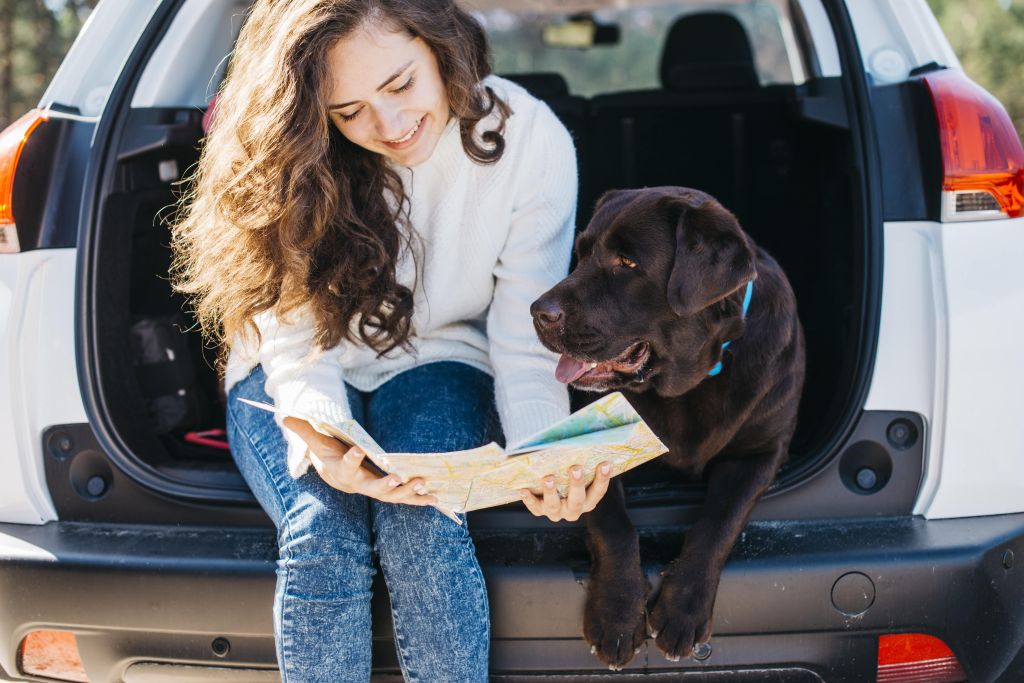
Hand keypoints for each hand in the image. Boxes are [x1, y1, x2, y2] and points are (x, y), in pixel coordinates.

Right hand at [283, 417, 436, 505]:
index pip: (346, 466)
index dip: (351, 459)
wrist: (336, 476)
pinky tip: (436, 498)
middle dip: (386, 485)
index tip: (357, 450)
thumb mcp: (316, 441)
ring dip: (408, 492)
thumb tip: (285, 416)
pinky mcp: (388, 491)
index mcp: (343, 472)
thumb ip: (304, 430)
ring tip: (423, 483)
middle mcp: (360, 484)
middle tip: (398, 477)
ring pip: (392, 496)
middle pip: (373, 489)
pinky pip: (404, 498)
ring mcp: (376, 490)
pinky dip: (420, 499)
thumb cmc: (329, 455)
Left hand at [520, 462, 611, 521]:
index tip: (605, 463)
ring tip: (548, 478)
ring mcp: (557, 512)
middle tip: (575, 468)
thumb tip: (583, 437)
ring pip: (554, 506)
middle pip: (577, 500)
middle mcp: (574, 510)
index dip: (603, 478)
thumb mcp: (578, 470)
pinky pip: (534, 507)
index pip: (598, 492)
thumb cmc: (568, 474)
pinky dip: (529, 499)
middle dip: (576, 484)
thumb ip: (581, 460)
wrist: (551, 490)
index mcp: (588, 501)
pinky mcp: (541, 511)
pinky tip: (524, 489)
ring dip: (551, 492)